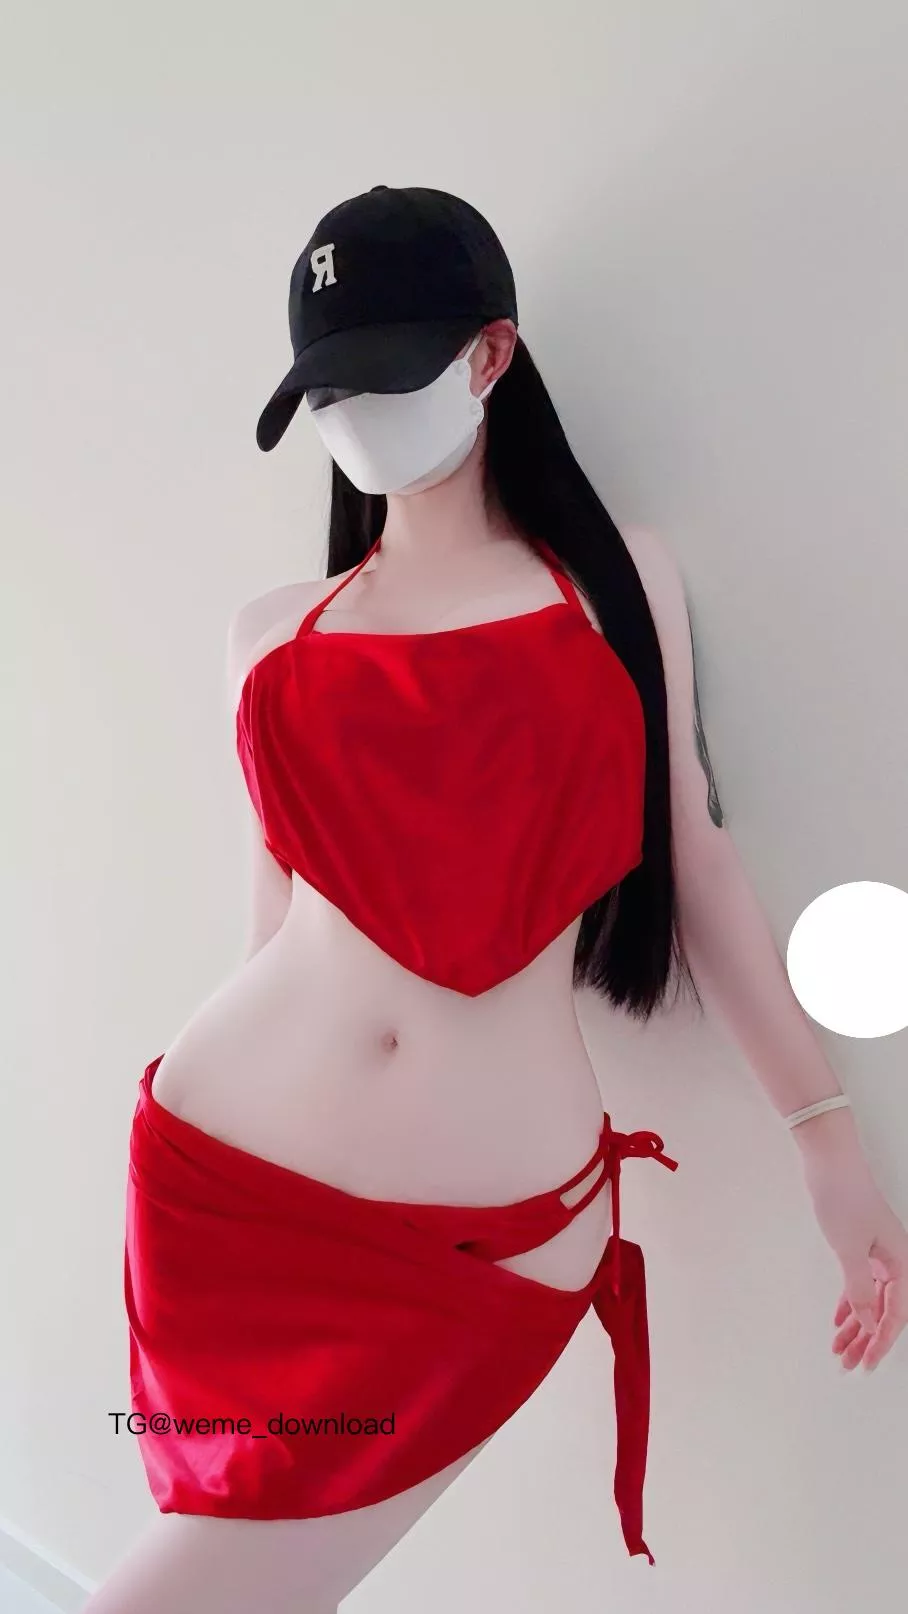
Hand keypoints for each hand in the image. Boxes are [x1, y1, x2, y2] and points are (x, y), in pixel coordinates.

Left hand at [799, 1143, 907, 1370]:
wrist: (830, 1159)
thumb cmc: (843, 1197)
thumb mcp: (849, 1249)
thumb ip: (859, 1289)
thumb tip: (867, 1322)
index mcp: (901, 1262)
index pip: (895, 1314)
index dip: (881, 1342)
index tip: (867, 1365)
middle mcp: (895, 1260)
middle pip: (884, 1311)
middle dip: (866, 1341)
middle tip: (848, 1365)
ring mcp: (878, 1253)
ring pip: (870, 1299)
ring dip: (855, 1325)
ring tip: (838, 1350)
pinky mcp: (862, 1245)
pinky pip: (860, 1283)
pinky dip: (849, 1302)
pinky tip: (838, 1321)